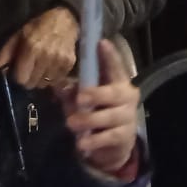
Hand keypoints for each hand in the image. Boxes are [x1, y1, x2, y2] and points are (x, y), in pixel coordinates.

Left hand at [0, 5, 78, 90]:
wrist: (66, 20)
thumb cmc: (38, 27)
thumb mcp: (17, 36)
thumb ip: (4, 54)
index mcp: (31, 49)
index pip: (21, 78)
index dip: (17, 77)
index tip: (18, 72)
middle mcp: (46, 56)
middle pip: (33, 83)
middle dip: (28, 80)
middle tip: (29, 71)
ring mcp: (60, 61)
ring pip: (45, 84)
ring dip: (40, 80)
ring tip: (40, 70)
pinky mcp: (70, 63)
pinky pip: (57, 80)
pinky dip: (52, 78)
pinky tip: (50, 69)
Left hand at [66, 40, 139, 176]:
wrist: (116, 144)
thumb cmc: (97, 114)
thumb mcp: (83, 102)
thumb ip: (72, 93)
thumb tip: (59, 86)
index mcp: (117, 83)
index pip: (114, 67)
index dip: (109, 56)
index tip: (101, 43)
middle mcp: (127, 97)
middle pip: (114, 94)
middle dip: (97, 94)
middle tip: (80, 98)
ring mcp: (127, 117)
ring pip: (109, 117)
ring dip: (90, 120)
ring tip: (71, 124)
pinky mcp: (124, 136)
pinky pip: (108, 137)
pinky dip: (93, 141)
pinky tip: (82, 144)